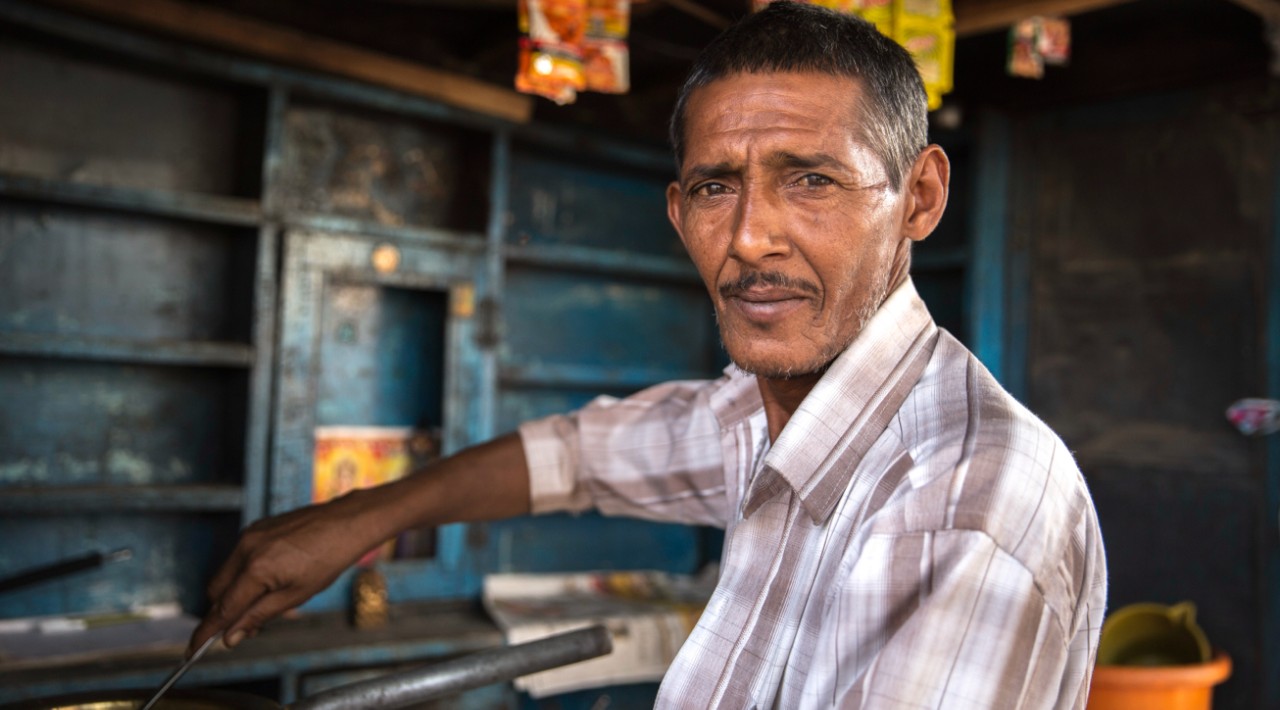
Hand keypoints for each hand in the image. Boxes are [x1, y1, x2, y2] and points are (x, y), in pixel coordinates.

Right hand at [187, 489, 390, 654]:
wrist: (347, 522)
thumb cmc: (329, 559)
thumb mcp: (296, 596)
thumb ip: (258, 616)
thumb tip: (230, 636)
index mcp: (256, 568)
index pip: (222, 609)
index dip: (205, 632)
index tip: (193, 650)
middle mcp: (246, 548)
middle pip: (215, 591)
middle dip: (223, 613)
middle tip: (245, 627)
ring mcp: (249, 535)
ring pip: (225, 574)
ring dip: (234, 593)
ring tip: (265, 602)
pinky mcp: (256, 528)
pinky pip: (238, 557)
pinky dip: (244, 574)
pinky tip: (269, 580)